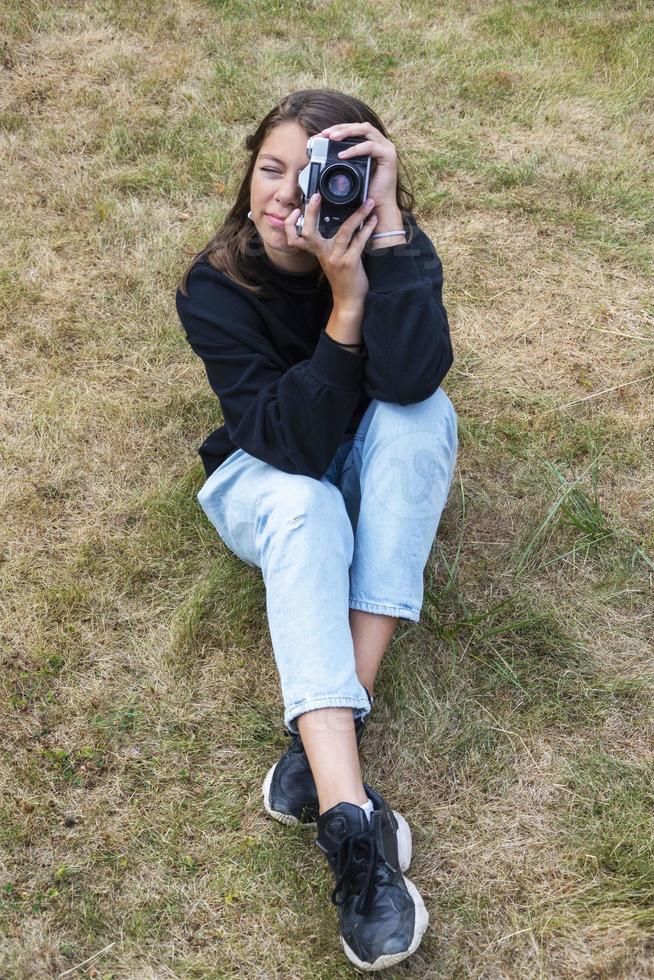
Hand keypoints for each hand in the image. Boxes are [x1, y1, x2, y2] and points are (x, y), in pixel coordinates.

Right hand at [284, 193, 378, 308]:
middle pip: (309, 232)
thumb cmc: (342, 279)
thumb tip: (338, 222)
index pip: (295, 238)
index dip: (290, 225)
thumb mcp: (330, 260)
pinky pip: (360, 240)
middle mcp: (323, 254)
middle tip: (316, 196)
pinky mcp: (350, 262)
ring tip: (368, 203)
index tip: (295, 210)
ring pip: (345, 230)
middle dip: (310, 213)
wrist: (349, 300)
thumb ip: (330, 244)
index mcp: (317, 252)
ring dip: (358, 214)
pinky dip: (368, 228)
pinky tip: (374, 220)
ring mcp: (336, 258)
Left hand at [317, 122, 398, 215]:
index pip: (356, 129)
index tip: (322, 134)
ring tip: (332, 138)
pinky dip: (355, 149)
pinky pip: (370, 146)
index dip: (339, 128)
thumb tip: (324, 151)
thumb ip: (343, 158)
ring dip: (347, 132)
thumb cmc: (366, 192)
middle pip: (360, 126)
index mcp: (373, 144)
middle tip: (326, 133)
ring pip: (365, 131)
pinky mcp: (389, 156)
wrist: (378, 208)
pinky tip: (343, 154)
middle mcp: (381, 143)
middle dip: (341, 128)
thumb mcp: (350, 171)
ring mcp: (387, 148)